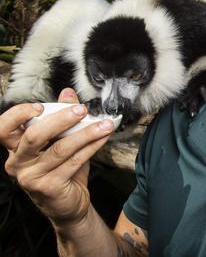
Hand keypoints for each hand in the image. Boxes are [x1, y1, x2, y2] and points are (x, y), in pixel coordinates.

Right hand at [1, 88, 115, 225]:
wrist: (68, 204)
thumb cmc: (61, 169)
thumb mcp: (60, 141)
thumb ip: (61, 117)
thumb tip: (67, 93)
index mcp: (15, 148)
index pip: (4, 129)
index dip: (18, 115)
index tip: (41, 106)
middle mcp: (18, 163)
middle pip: (35, 136)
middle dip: (61, 119)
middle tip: (82, 110)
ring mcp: (31, 177)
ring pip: (60, 148)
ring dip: (86, 133)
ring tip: (104, 124)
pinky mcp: (48, 187)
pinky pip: (74, 161)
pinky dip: (91, 147)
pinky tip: (102, 138)